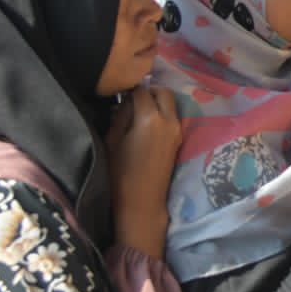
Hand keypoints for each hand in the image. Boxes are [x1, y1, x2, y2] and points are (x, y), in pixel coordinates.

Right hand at [105, 85, 182, 259]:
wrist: (141, 202)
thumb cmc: (119, 173)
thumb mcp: (112, 140)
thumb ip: (121, 116)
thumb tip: (126, 100)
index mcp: (151, 119)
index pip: (142, 91)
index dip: (130, 89)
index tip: (120, 92)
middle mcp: (169, 121)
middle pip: (163, 92)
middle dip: (149, 91)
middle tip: (132, 99)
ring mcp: (177, 130)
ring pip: (170, 103)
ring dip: (157, 101)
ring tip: (138, 111)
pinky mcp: (179, 140)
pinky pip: (172, 116)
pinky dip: (162, 112)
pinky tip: (146, 122)